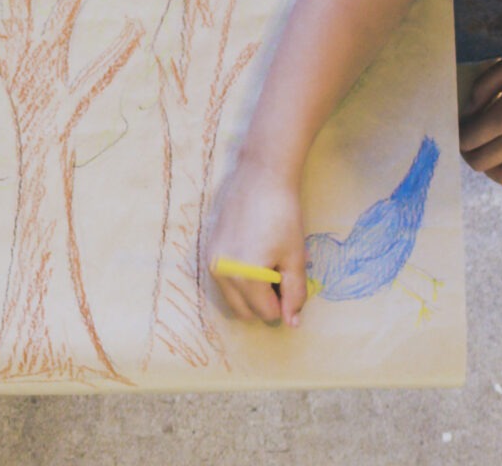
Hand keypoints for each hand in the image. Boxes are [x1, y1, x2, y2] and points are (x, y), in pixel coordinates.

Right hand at [206, 160, 307, 325]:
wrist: (258, 178)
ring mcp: (211, 261)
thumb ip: (294, 293)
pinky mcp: (207, 249)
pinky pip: (223, 280)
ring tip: (267, 264)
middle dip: (265, 303)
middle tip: (280, 277)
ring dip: (251, 292)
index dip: (285, 303)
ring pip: (231, 298)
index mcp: (245, 276)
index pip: (267, 313)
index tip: (291, 280)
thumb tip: (292, 323)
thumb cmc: (283, 216)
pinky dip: (239, 278)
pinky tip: (253, 253)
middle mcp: (221, 273)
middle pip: (244, 312)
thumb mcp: (294, 257)